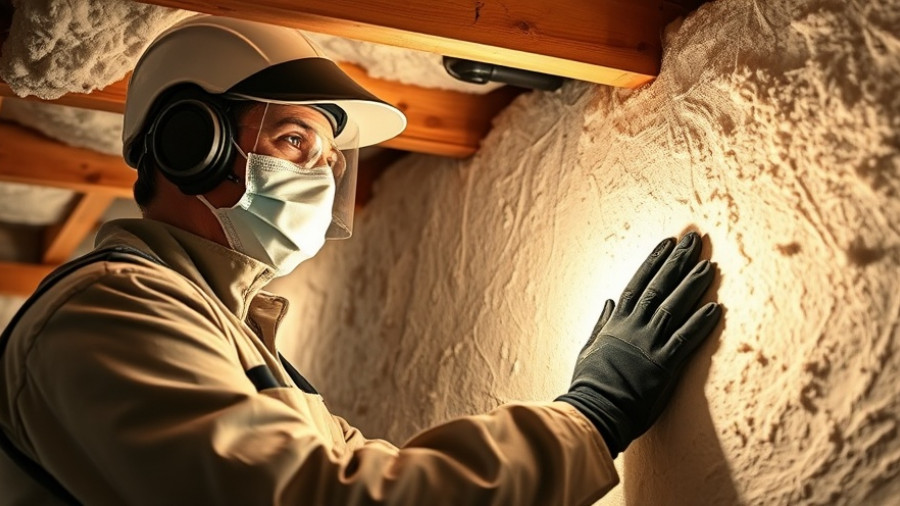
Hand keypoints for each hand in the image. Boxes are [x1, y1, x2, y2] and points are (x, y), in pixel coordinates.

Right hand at [556, 232, 720, 456]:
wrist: (594, 410)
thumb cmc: (590, 383)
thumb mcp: (589, 348)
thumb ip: (601, 323)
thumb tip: (608, 301)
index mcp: (615, 322)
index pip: (637, 283)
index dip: (654, 261)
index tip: (667, 243)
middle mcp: (633, 327)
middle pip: (660, 287)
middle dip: (678, 261)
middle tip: (694, 240)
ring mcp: (649, 344)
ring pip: (675, 307)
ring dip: (693, 285)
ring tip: (709, 266)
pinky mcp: (664, 365)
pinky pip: (686, 339)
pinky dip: (701, 323)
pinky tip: (716, 307)